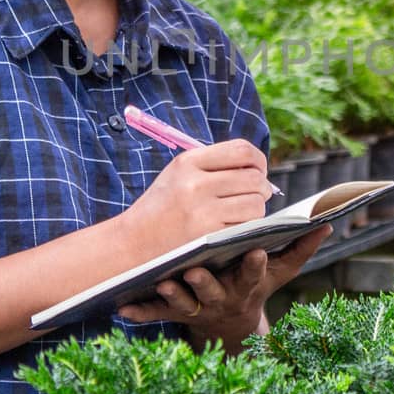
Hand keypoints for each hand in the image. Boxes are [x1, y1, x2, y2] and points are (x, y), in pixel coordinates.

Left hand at [118, 224, 331, 353]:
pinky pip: (155, 315)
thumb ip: (300, 247)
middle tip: (196, 271)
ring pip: (183, 304)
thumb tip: (328, 222)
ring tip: (160, 281)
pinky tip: (122, 308)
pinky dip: (139, 312)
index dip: (254, 264)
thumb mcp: (279, 273)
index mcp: (247, 285)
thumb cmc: (254, 286)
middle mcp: (223, 299)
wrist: (229, 326)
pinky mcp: (174, 314)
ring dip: (172, 296)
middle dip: (206, 284)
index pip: (252, 273)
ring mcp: (197, 309)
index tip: (255, 250)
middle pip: (214, 291)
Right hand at [122, 139, 272, 261]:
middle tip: (258, 194)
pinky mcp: (207, 237)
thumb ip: (213, 166)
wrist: (131, 243)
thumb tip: (257, 166)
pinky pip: (245, 228)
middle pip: (253, 178)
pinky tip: (235, 229)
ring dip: (257, 209)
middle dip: (262, 187)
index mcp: (188, 162)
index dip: (258, 160)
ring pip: (255, 204)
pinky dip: (247, 229)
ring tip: (245, 213)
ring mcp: (202, 211)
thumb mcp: (178, 175)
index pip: (241, 150)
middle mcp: (195, 183)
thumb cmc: (161, 209)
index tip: (258, 170)